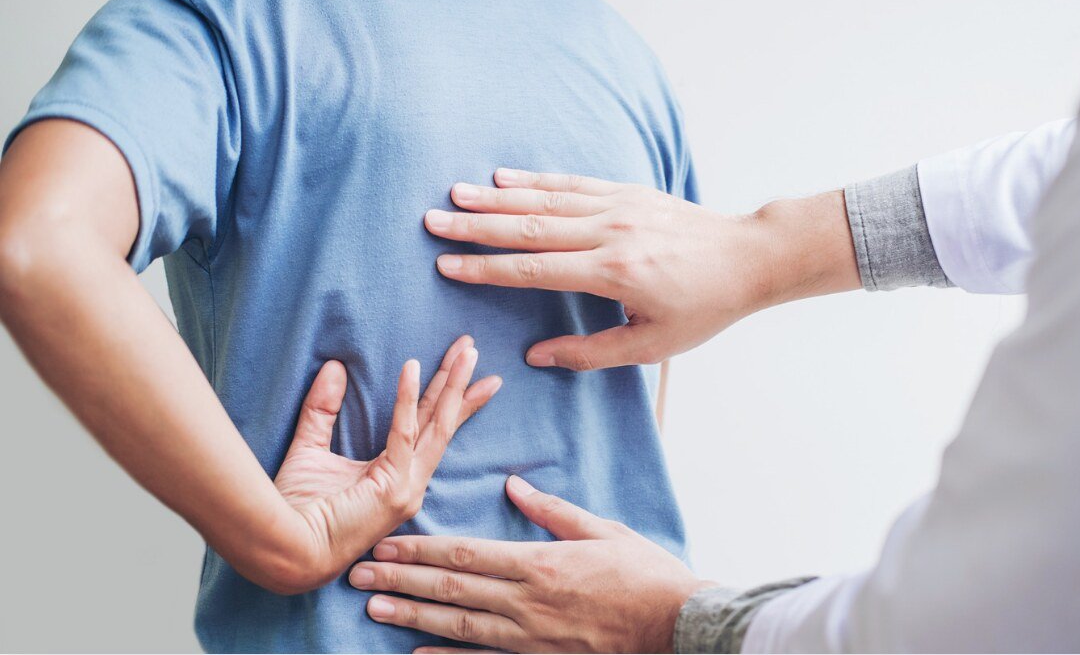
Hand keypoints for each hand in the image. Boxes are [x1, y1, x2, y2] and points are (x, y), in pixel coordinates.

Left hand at [271, 335, 501, 592]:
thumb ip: (323, 410)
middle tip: (473, 348)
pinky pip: (404, 433)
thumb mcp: (310, 449)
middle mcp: (410, 483)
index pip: (429, 429)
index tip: (461, 367)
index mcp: (397, 478)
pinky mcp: (394, 487)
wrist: (285, 550)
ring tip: (466, 351)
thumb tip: (334, 367)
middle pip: (443, 423)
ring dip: (451, 384)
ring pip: (437, 425)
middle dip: (460, 383)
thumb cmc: (294, 511)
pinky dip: (407, 398)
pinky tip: (411, 366)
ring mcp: (406, 487)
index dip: (446, 398)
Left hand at [348, 476, 710, 652]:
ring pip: (459, 626)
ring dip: (412, 618)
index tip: (385, 543)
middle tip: (358, 575)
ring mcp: (531, 637)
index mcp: (539, 563)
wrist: (677, 624)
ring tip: (374, 609)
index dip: (420, 550)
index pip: (465, 554)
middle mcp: (527, 602)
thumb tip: (514, 486)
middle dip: (400, 581)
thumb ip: (553, 511)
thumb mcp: (603, 529)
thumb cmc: (644, 573)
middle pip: (451, 590)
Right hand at [425, 169, 854, 370]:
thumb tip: (536, 357)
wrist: (748, 258)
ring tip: (455, 195)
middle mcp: (612, 233)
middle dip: (477, 227)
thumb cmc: (702, 308)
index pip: (536, 270)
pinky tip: (504, 178)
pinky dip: (536, 180)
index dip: (488, 270)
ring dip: (497, 197)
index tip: (447, 267)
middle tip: (432, 222)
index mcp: (614, 274)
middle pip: (531, 227)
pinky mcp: (629, 191)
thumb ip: (590, 353)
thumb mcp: (652, 346)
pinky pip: (573, 183)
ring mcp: (620, 207)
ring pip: (547, 199)